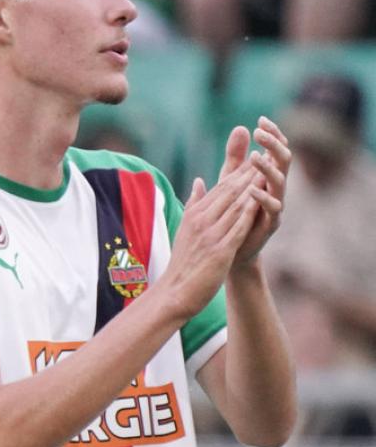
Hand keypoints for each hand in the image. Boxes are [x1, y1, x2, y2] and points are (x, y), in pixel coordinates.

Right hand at [159, 146, 260, 320]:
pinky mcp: (220, 250)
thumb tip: (200, 181)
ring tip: (269, 170)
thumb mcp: (186, 228)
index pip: (220, 187)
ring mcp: (210, 234)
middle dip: (249, 172)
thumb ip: (194, 204)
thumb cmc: (183, 262)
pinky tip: (261, 200)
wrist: (175, 292)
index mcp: (194, 214)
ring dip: (253, 186)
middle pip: (229, 191)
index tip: (256, 157)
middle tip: (267, 154)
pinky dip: (249, 211)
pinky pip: (238, 226)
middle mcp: (201, 220)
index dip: (240, 171)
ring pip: (235, 205)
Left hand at [237, 117, 291, 264]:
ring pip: (280, 182)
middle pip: (284, 160)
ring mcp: (276, 204)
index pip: (276, 149)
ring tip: (254, 157)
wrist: (231, 249)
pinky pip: (273, 208)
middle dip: (274, 145)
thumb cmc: (233, 212)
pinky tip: (251, 190)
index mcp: (268, 176)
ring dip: (268, 168)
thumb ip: (235, 157)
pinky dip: (262, 198)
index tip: (261, 119)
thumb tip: (240, 128)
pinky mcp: (271, 223)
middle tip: (260, 133)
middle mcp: (276, 187)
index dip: (273, 134)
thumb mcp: (231, 181)